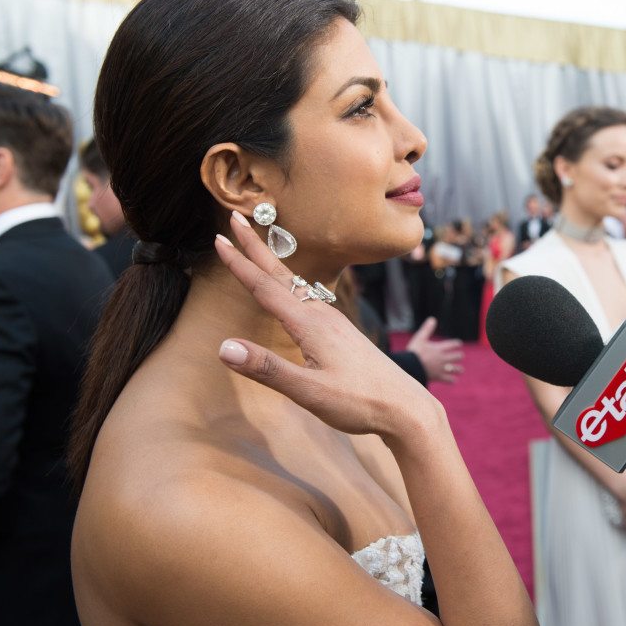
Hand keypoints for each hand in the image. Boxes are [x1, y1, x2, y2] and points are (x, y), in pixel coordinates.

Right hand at [213, 212, 441, 443]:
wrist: (406, 408)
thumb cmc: (360, 402)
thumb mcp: (309, 392)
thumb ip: (267, 369)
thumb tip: (223, 347)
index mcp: (310, 325)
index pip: (265, 288)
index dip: (240, 264)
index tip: (218, 239)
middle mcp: (322, 315)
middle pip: (281, 275)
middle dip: (256, 247)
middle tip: (235, 218)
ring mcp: (334, 322)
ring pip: (296, 284)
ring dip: (272, 263)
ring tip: (258, 246)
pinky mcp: (341, 332)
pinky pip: (309, 297)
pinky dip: (290, 284)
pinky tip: (292, 291)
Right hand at [405, 317, 463, 383]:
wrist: (411, 367)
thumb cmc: (414, 352)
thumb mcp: (420, 338)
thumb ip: (427, 329)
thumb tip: (432, 319)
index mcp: (439, 348)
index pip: (452, 345)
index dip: (456, 344)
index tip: (459, 343)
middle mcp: (442, 358)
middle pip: (456, 357)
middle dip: (458, 356)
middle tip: (460, 356)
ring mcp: (441, 368)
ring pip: (454, 369)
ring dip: (458, 369)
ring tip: (461, 370)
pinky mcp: (438, 377)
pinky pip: (448, 379)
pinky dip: (452, 380)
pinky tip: (454, 380)